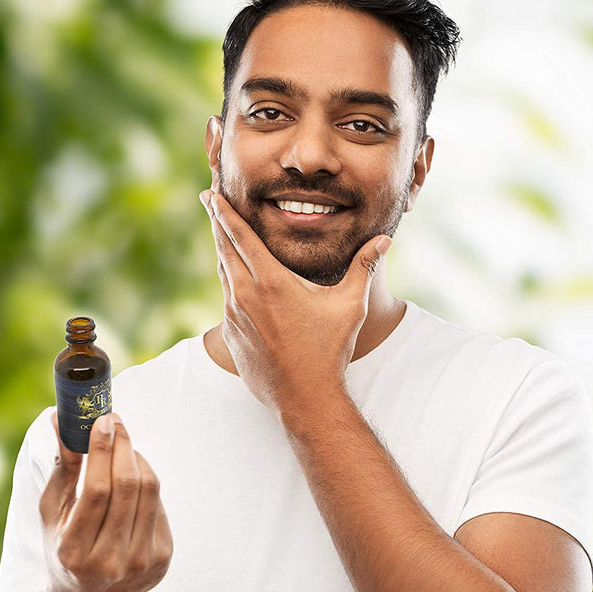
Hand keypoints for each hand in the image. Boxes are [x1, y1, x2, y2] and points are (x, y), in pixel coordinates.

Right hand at [39, 411, 172, 591]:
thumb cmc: (64, 550)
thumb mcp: (53, 515)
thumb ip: (61, 469)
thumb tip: (60, 420)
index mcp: (75, 552)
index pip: (97, 490)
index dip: (103, 451)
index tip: (103, 421)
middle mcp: (110, 561)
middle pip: (128, 486)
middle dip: (123, 446)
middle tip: (115, 421)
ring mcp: (141, 561)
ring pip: (149, 491)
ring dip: (137, 458)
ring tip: (123, 444)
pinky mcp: (163, 557)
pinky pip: (159, 504)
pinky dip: (147, 480)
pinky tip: (134, 473)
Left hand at [200, 189, 391, 414]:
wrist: (305, 398)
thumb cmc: (329, 350)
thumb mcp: (350, 306)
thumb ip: (364, 268)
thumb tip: (383, 240)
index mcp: (271, 281)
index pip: (240, 236)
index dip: (223, 212)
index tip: (210, 194)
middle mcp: (245, 295)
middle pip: (223, 248)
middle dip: (216, 221)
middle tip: (208, 200)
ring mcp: (234, 316)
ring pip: (223, 273)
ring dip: (222, 251)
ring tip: (222, 235)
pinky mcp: (230, 335)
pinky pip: (226, 299)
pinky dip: (229, 282)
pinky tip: (236, 279)